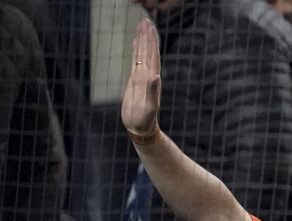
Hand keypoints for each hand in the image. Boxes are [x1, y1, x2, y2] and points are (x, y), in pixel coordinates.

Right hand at [121, 19, 161, 138]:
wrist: (141, 129)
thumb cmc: (145, 120)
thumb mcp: (149, 107)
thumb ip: (152, 91)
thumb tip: (156, 75)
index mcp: (151, 79)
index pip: (151, 55)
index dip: (150, 41)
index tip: (148, 26)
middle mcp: (148, 75)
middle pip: (147, 51)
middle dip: (147, 36)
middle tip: (145, 20)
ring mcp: (142, 77)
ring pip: (142, 54)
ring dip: (142, 40)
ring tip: (141, 26)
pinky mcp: (135, 81)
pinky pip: (136, 61)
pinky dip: (136, 50)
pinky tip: (135, 43)